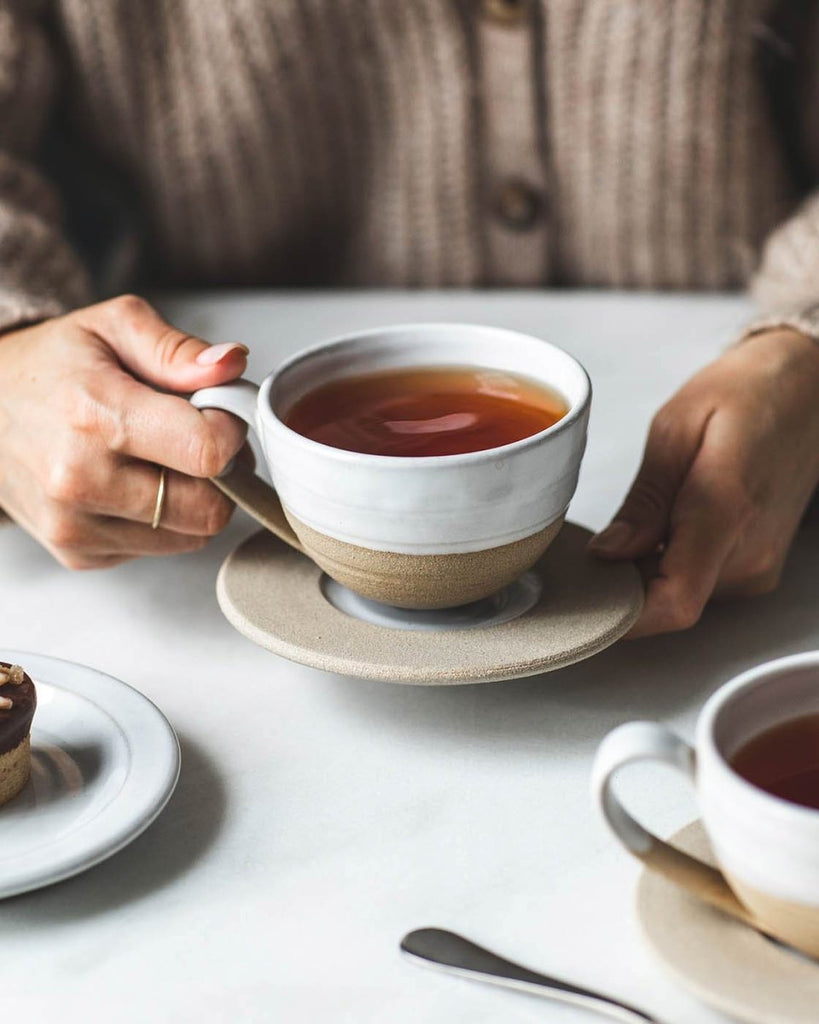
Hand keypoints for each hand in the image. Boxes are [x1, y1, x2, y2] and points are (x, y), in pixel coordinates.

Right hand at [0, 294, 248, 567]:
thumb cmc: (50, 366)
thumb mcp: (112, 326)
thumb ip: (177, 349)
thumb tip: (232, 366)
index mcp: (95, 417)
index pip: (207, 454)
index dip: (231, 431)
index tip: (218, 412)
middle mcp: (80, 481)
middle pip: (208, 508)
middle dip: (223, 473)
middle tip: (201, 439)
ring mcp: (75, 527)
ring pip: (192, 536)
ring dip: (197, 499)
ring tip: (165, 457)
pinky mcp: (79, 554)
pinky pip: (159, 548)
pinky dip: (163, 520)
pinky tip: (134, 482)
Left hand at [589, 328, 818, 636]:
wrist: (810, 390)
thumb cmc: (746, 393)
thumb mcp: (677, 427)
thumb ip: (644, 499)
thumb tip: (608, 554)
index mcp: (726, 510)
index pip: (674, 601)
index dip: (622, 614)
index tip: (584, 595)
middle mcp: (750, 552)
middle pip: (668, 603)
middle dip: (621, 586)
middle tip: (590, 547)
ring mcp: (759, 566)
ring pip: (680, 596)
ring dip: (643, 574)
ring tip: (633, 525)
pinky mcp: (757, 569)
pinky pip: (698, 584)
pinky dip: (666, 566)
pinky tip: (659, 528)